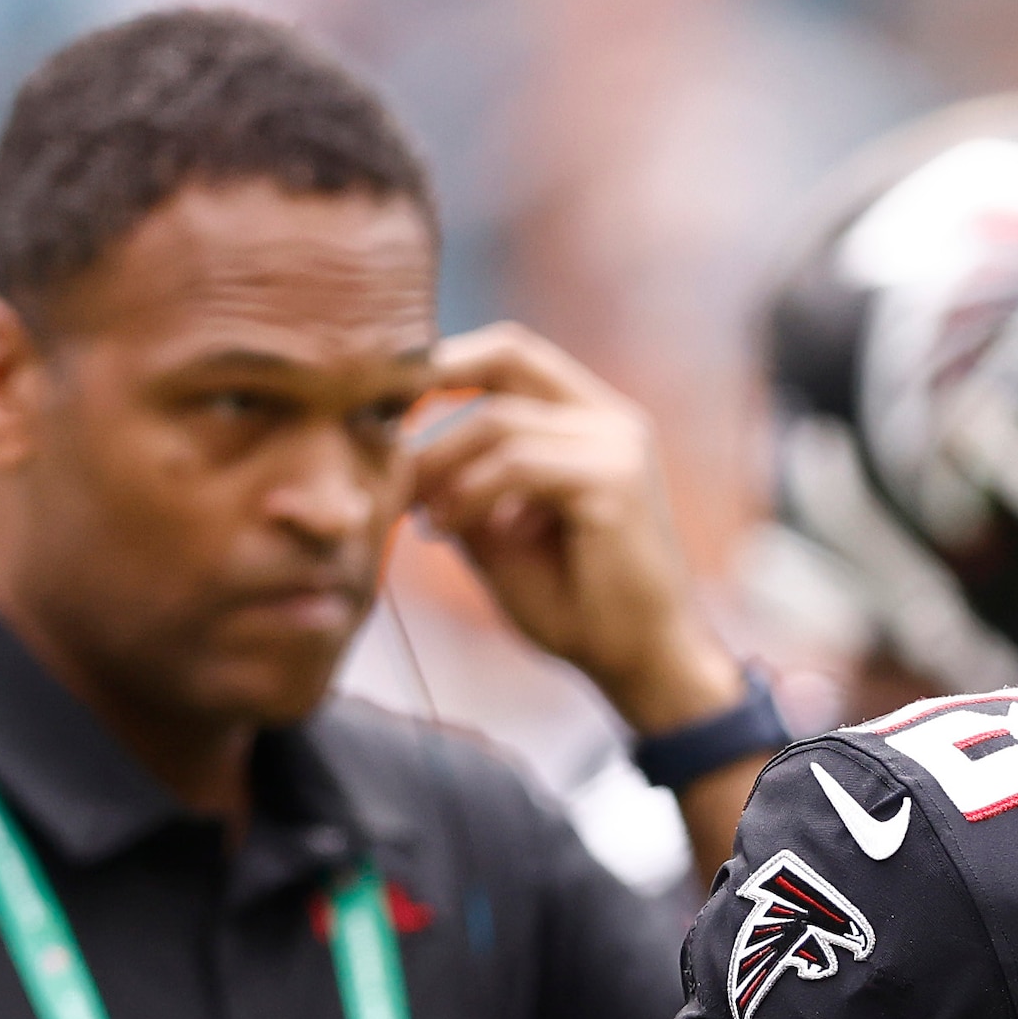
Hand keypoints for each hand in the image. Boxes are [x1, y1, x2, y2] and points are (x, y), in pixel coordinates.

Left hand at [400, 323, 735, 735]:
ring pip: (499, 420)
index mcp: (595, 423)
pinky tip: (446, 529)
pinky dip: (468, 494)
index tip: (385, 396)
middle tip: (374, 419)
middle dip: (434, 375)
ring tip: (414, 509)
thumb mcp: (501, 534)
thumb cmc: (579, 607)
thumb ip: (462, 485)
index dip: (447, 360)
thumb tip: (392, 452)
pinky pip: (516, 465)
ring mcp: (619, 446)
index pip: (513, 356)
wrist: (643, 665)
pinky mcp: (614, 482)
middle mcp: (614, 420)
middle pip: (510, 354)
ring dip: (439, 463)